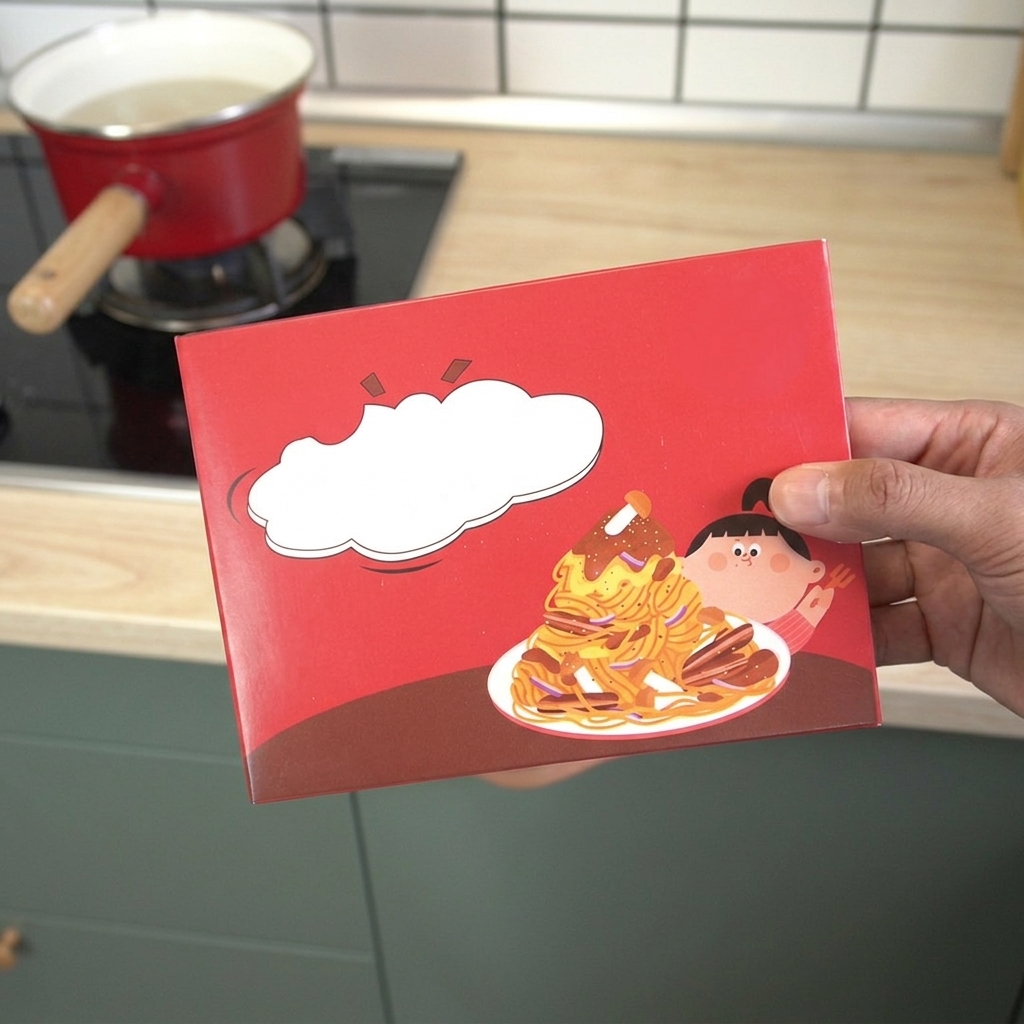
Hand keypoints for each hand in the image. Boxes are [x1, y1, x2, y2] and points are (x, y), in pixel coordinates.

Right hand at [769, 398, 1023, 718]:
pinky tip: (810, 641)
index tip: (742, 466)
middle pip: (847, 504)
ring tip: (757, 591)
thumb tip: (800, 488)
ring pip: (854, 570)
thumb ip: (894, 497)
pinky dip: (841, 640)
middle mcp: (950, 503)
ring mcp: (945, 567)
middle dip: (793, 522)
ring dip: (809, 585)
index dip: (801, 446)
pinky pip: (875, 628)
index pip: (865, 432)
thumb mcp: (1001, 521)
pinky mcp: (944, 628)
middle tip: (732, 533)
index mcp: (971, 447)